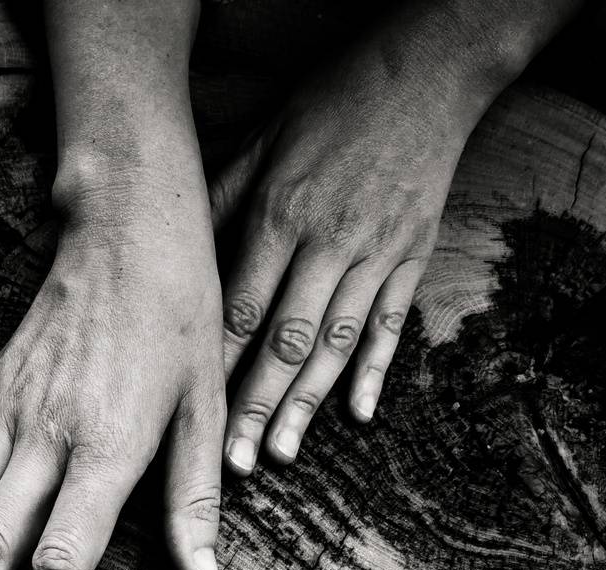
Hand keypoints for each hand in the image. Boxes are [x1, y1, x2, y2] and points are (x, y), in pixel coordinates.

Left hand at [209, 8, 516, 472]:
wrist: (427, 72)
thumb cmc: (333, 101)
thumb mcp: (264, 136)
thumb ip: (222, 196)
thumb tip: (178, 249)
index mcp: (282, 213)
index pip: (242, 306)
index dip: (217, 363)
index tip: (193, 410)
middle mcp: (328, 242)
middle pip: (286, 340)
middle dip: (257, 404)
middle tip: (234, 461)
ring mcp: (376, 254)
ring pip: (336, 343)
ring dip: (308, 404)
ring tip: (282, 453)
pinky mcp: (412, 257)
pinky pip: (390, 324)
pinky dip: (375, 371)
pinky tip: (358, 415)